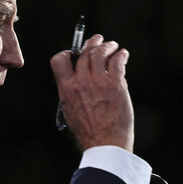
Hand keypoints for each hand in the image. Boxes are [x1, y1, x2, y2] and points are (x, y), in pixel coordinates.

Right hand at [50, 34, 133, 151]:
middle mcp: (81, 83)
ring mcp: (99, 82)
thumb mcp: (69, 110)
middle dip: (91, 43)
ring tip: (112, 45)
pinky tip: (123, 55)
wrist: (105, 143)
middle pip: (84, 53)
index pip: (60, 60)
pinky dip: (120, 55)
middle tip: (97, 40)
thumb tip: (79, 76)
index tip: (74, 52)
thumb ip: (71, 91)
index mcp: (66, 89)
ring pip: (100, 53)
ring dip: (107, 46)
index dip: (68, 53)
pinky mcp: (116, 85)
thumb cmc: (88, 131)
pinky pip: (117, 61)